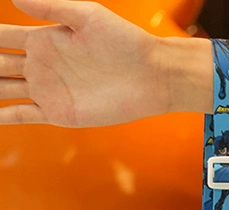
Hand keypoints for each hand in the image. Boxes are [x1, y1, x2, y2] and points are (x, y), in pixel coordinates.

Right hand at [0, 0, 172, 125]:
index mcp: (41, 39)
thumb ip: (50, 8)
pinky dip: (3, 118)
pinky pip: (23, 116)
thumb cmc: (124, 42)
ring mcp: (47, 90)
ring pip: (2, 90)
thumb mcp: (86, 16)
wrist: (152, 76)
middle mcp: (39, 65)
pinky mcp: (59, 113)